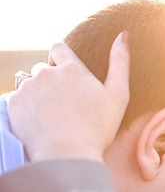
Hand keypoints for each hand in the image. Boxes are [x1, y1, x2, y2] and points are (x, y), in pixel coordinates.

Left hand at [7, 32, 129, 162]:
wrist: (68, 157)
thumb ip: (120, 63)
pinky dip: (27, 112)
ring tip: (52, 120)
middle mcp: (46, 73)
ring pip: (30, 86)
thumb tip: (123, 34)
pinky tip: (41, 126)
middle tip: (64, 109)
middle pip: (43, 70)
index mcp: (71, 69)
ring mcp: (28, 88)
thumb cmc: (97, 130)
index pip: (59, 48)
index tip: (68, 82)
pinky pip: (18, 102)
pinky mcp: (14, 105)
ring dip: (38, 97)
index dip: (62, 62)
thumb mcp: (118, 97)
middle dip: (51, 83)